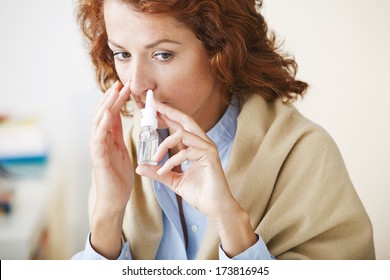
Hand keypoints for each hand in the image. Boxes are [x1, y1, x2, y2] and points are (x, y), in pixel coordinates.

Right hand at [90, 80, 133, 214]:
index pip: (111, 113)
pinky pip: (99, 137)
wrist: (114, 199)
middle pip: (103, 112)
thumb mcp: (121, 149)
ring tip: (114, 91)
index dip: (117, 99)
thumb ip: (117, 133)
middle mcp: (99, 139)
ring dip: (107, 105)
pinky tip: (109, 113)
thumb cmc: (118, 176)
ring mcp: (97, 147)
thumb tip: (118, 116)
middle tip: (121, 82)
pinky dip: (103, 124)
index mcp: (107, 137)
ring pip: (99, 121)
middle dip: (112, 97)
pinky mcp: (98, 157)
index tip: (125, 85)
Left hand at [136, 101, 235, 219]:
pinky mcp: (210, 157)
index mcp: (195, 146)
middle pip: (185, 119)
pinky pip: (186, 152)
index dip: (167, 115)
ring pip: (183, 134)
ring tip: (155, 157)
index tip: (152, 108)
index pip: (180, 125)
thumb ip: (158, 172)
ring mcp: (208, 148)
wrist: (215, 208)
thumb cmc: (199, 193)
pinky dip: (172, 161)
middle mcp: (203, 143)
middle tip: (152, 105)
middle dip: (168, 111)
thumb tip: (139, 167)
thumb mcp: (173, 180)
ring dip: (165, 143)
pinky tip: (163, 170)